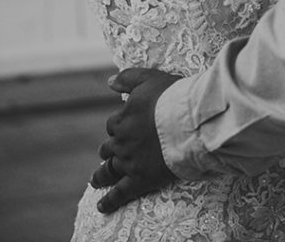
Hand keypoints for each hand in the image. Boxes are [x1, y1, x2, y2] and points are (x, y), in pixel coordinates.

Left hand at [90, 67, 180, 213]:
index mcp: (122, 120)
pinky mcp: (140, 180)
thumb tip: (110, 81)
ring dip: (102, 175)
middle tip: (113, 152)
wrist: (188, 121)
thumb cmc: (172, 97)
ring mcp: (129, 162)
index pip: (114, 125)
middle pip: (109, 147)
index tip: (129, 126)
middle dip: (111, 149)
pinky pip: (120, 193)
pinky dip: (110, 201)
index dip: (121, 125)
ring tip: (96, 180)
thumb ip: (128, 78)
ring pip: (109, 170)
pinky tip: (103, 206)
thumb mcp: (149, 79)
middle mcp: (121, 142)